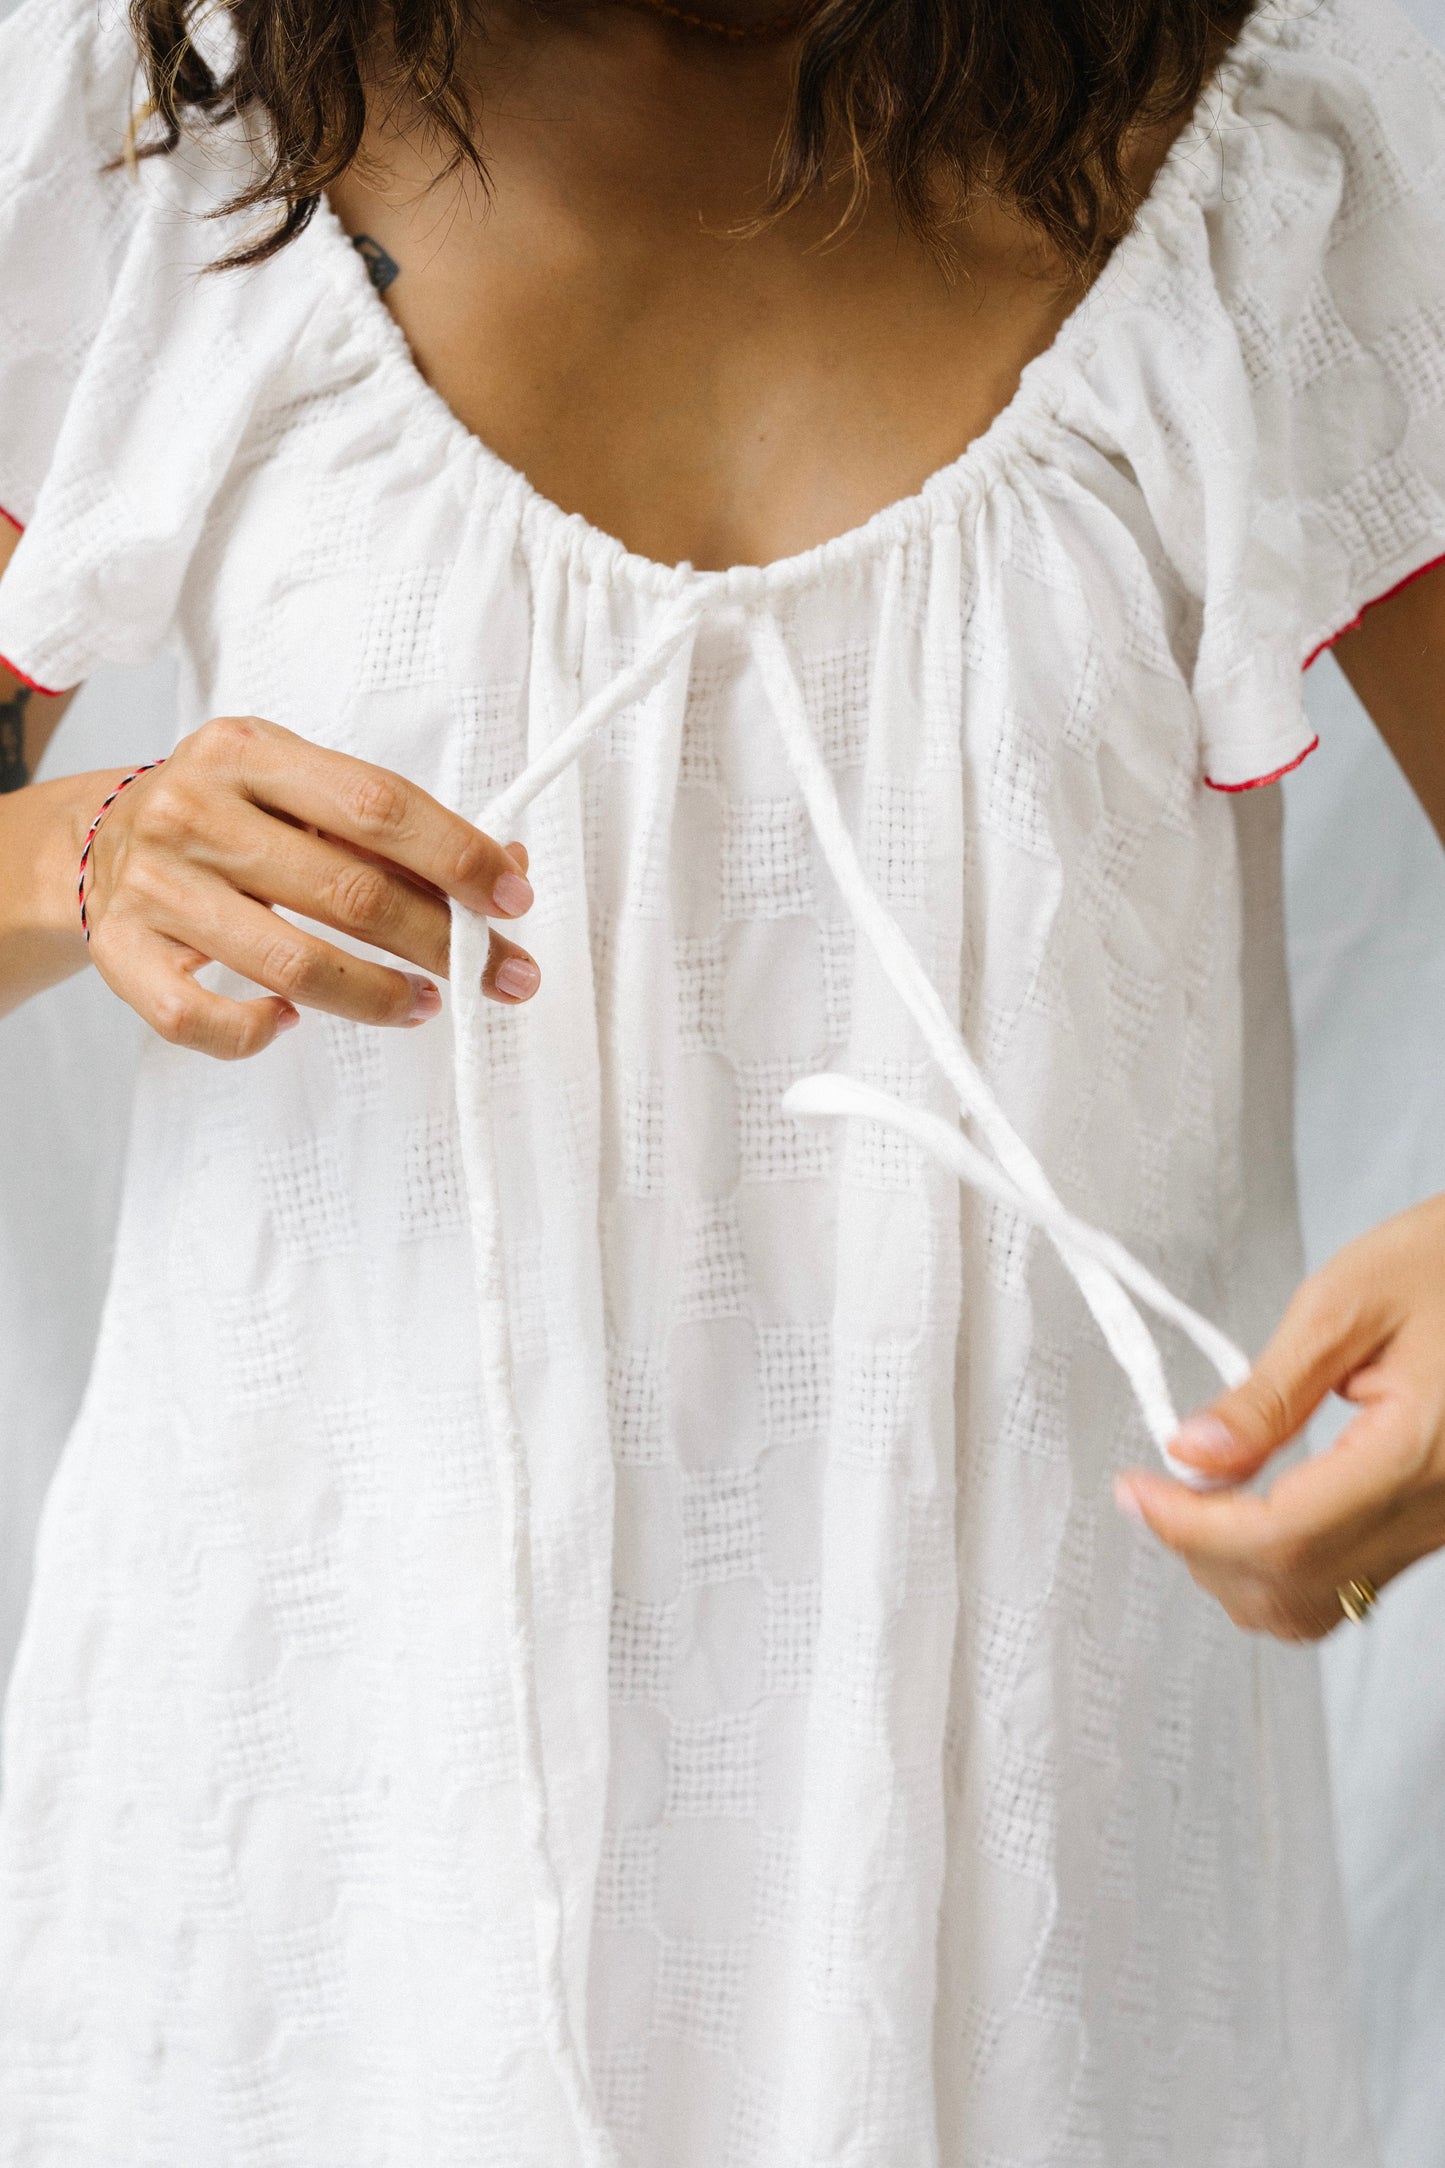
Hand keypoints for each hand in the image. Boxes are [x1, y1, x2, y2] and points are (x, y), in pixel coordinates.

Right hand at [82, 714, 539, 1058]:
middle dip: (442, 942)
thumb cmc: (227, 816)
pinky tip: (291, 1021)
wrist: (96, 836)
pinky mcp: (121, 952)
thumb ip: (394, 830)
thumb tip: (506, 872)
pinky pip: (200, 1019)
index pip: (377, 804)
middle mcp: (193, 810)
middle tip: (497, 974)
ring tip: (422, 1003)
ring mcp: (153, 885)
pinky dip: (256, 1032)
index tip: (512, 899)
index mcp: (247, 752)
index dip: (457, 857)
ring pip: (291, 965)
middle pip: (350, 891)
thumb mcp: (298, 789)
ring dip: (377, 996)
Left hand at [1114, 1194, 1444, 1638]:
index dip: (1189, 1525)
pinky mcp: (1438, 1527)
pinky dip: (1284, 1568)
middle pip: (1292, 1588)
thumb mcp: (1348, 1302)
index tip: (1135, 1488)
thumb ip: (1268, 1392)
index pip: (1278, 1536)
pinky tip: (1252, 1510)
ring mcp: (1442, 1530)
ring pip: (1320, 1604)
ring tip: (1196, 1498)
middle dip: (1202, 1550)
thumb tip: (1193, 1454)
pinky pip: (1352, 1583)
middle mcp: (1436, 1513)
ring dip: (1238, 1570)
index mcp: (1414, 1455)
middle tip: (1154, 1489)